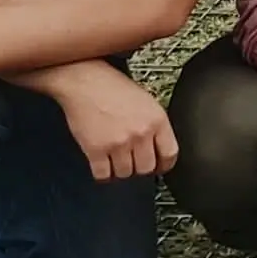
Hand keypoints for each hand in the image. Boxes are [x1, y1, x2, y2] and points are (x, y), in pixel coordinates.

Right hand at [51, 62, 180, 181]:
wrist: (86, 81)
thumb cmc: (114, 88)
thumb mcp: (147, 102)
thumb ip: (155, 125)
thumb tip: (159, 147)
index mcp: (157, 120)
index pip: (170, 154)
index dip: (164, 165)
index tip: (159, 167)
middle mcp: (141, 133)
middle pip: (147, 168)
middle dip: (140, 168)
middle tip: (133, 162)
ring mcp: (119, 143)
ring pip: (125, 174)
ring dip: (120, 171)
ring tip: (116, 160)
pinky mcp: (96, 150)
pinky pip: (103, 176)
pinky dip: (103, 175)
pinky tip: (103, 165)